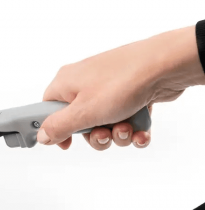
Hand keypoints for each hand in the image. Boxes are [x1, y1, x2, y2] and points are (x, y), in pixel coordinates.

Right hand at [38, 25, 203, 150]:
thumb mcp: (83, 112)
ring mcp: (109, 89)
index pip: (47, 110)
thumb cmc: (123, 81)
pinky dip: (133, 130)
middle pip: (80, 123)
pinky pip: (125, 120)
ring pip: (105, 125)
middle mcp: (85, 84)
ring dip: (117, 135)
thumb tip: (42, 136)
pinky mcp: (131, 94)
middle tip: (104, 133)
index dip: (54, 129)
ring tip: (127, 127)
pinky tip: (140, 131)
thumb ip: (58, 127)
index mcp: (66, 82)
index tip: (64, 143)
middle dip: (95, 136)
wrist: (167, 66)